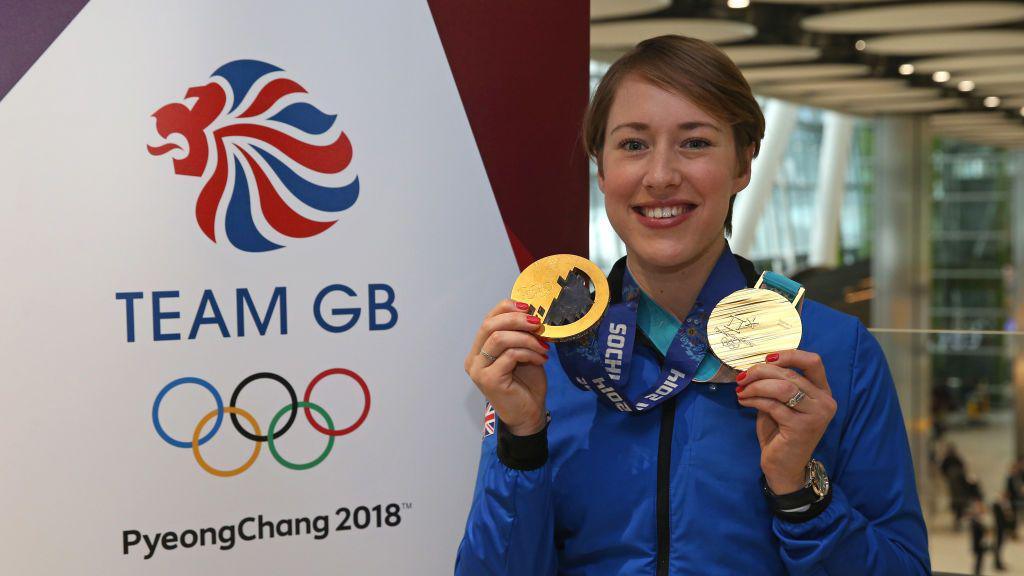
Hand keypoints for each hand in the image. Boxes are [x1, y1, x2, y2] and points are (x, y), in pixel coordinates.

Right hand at [464, 300, 549, 435]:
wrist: (529, 415)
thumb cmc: (526, 384)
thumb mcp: (524, 353)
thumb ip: (521, 335)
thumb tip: (532, 312)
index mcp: (479, 350)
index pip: (488, 319)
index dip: (506, 308)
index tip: (529, 307)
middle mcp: (474, 358)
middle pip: (489, 325)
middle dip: (517, 319)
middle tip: (538, 324)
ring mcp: (478, 370)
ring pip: (499, 338)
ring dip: (526, 338)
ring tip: (543, 346)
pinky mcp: (489, 379)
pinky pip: (510, 355)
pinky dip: (529, 353)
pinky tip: (542, 359)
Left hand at [735, 350, 836, 494]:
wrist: (784, 466)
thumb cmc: (781, 432)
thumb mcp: (780, 403)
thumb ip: (777, 384)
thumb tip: (756, 367)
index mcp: (822, 392)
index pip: (813, 361)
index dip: (789, 355)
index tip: (766, 358)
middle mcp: (825, 402)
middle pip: (791, 374)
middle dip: (761, 372)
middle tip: (742, 377)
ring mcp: (817, 415)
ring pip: (782, 387)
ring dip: (757, 386)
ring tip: (742, 390)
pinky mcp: (802, 427)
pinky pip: (773, 405)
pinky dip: (754, 400)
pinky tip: (743, 401)